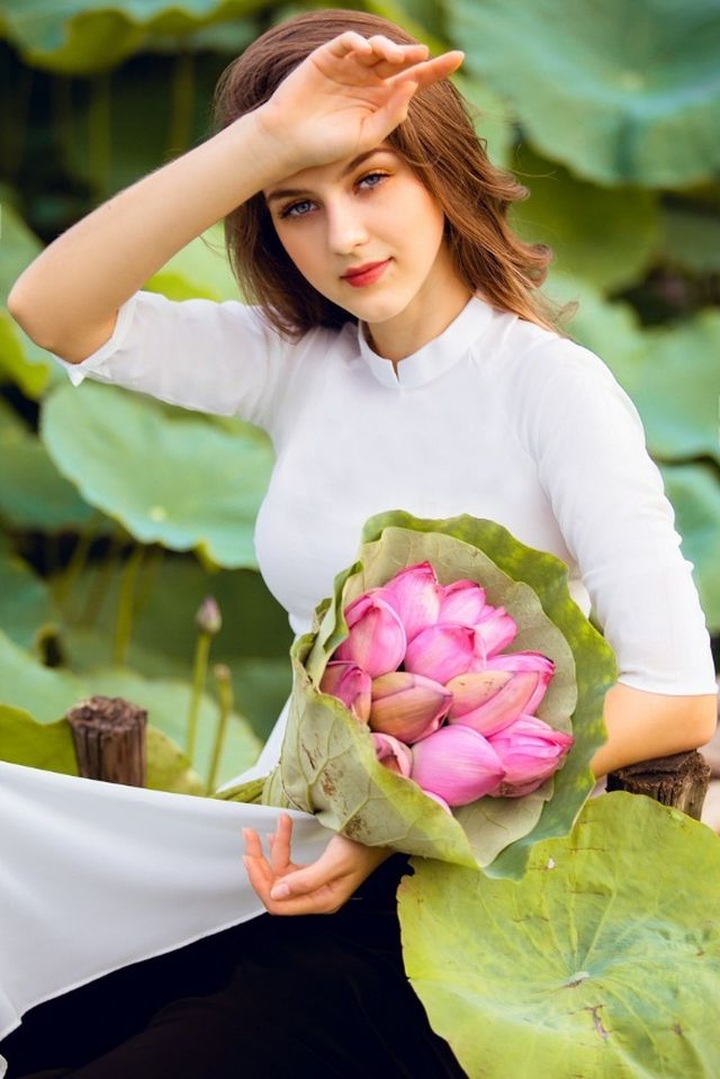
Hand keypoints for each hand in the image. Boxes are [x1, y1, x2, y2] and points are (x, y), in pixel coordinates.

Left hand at [243, 813, 390, 914]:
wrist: (387, 832)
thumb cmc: (366, 845)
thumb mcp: (336, 861)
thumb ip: (306, 879)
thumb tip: (276, 893)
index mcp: (322, 900)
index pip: (278, 904)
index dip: (260, 883)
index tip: (250, 857)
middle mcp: (316, 896)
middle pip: (276, 887)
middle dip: (260, 862)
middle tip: (248, 836)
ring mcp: (315, 883)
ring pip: (281, 872)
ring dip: (272, 848)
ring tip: (263, 826)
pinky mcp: (316, 870)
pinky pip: (291, 862)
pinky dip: (282, 846)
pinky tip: (277, 832)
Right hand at [257, 32, 463, 170]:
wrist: (290, 142)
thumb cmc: (328, 146)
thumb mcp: (367, 135)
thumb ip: (392, 113)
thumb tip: (414, 83)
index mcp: (381, 99)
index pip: (415, 79)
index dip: (437, 69)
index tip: (459, 58)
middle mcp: (368, 79)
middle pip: (399, 59)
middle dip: (412, 53)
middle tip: (420, 55)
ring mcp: (348, 66)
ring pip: (376, 46)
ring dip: (388, 47)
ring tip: (393, 57)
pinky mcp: (328, 56)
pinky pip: (348, 42)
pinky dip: (359, 42)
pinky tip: (367, 53)